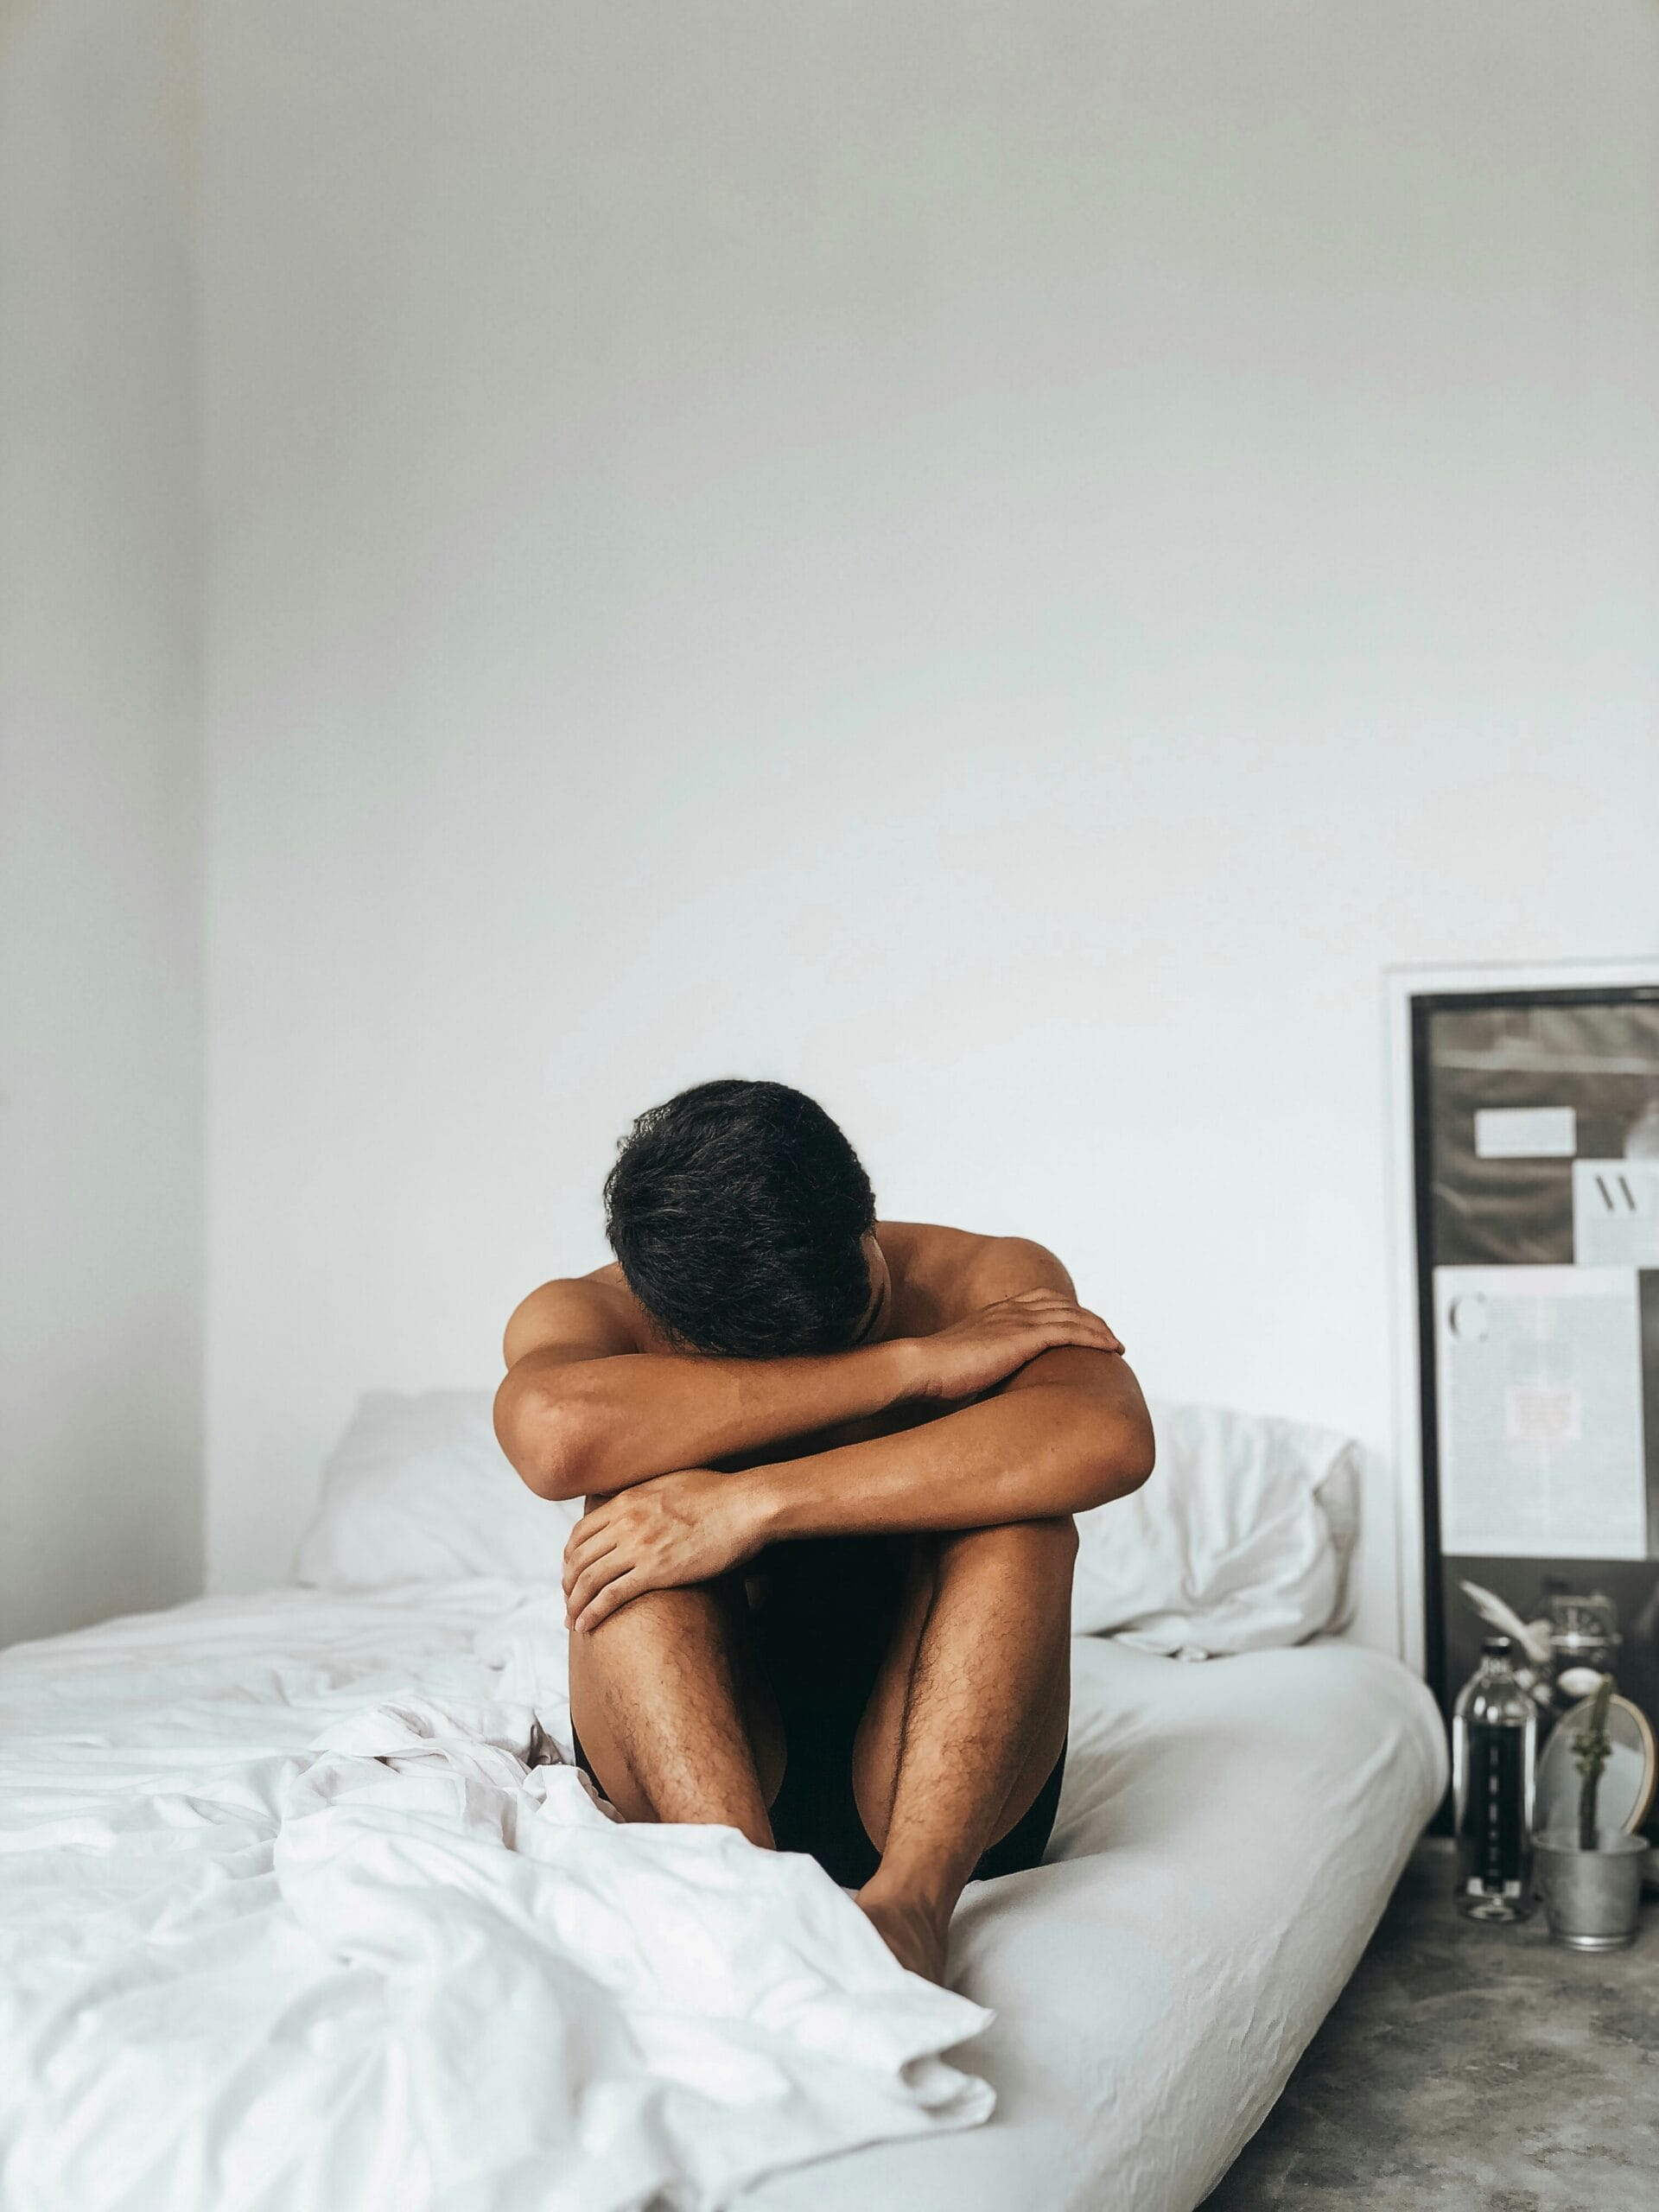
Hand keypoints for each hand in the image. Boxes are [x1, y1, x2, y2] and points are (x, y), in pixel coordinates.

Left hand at [562, 1467, 772, 1633]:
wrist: (746, 1506)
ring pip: (588, 1579)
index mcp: (627, 1500)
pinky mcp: (656, 1570)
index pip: (581, 1532)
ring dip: (574, 1604)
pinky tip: (586, 1626)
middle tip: (568, 1601)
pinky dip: (592, 1613)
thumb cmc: (719, 1493)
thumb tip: (641, 1504)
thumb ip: (647, 1495)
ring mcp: (639, 1546)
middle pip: (578, 1558)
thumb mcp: (671, 1482)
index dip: (570, 1556)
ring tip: (571, 1621)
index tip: (571, 1572)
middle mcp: (625, 1522)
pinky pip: (611, 1596)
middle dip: (568, 1584)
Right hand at [908, 1289, 1122, 1401]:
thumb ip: (978, 1371)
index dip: (1063, 1311)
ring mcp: (1017, 1321)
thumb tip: (985, 1395)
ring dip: (1098, 1329)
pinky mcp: (1023, 1337)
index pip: (1039, 1302)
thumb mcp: (961, 1368)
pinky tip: (1110, 1348)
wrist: (918, 1367)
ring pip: (1072, 1316)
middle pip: (1061, 1305)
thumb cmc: (932, 1376)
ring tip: (1116, 1345)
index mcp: (994, 1314)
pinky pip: (1070, 1331)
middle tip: (1107, 1337)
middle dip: (1088, 1318)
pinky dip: (1095, 1337)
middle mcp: (1008, 1311)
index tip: (1080, 1327)